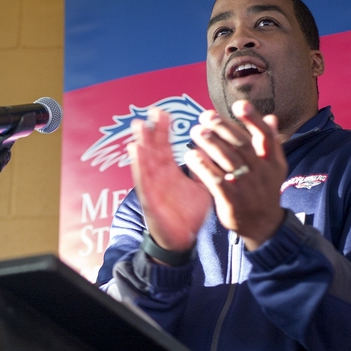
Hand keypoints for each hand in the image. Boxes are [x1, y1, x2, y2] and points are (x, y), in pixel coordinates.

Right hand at [127, 108, 211, 252]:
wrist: (182, 240)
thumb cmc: (189, 215)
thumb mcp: (201, 189)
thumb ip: (205, 171)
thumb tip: (216, 153)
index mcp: (170, 173)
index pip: (166, 147)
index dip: (164, 130)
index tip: (164, 112)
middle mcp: (159, 176)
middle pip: (153, 149)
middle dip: (152, 130)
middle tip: (151, 110)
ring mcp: (152, 186)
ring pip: (145, 161)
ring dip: (141, 142)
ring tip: (138, 125)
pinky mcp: (149, 198)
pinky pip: (142, 179)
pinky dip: (138, 164)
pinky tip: (135, 150)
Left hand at [184, 100, 286, 249]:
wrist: (263, 224)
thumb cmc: (264, 190)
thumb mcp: (273, 167)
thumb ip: (270, 143)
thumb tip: (271, 118)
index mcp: (272, 161)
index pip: (265, 136)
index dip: (253, 119)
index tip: (239, 104)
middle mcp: (261, 172)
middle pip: (242, 145)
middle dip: (223, 128)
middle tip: (206, 116)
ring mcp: (246, 186)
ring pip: (228, 161)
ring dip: (211, 144)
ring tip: (196, 131)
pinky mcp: (231, 200)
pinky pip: (215, 181)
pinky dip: (203, 167)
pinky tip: (191, 156)